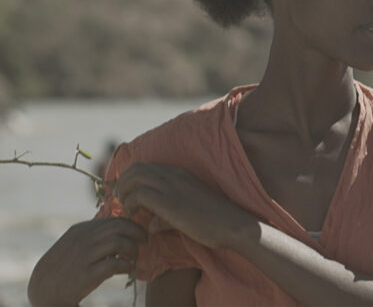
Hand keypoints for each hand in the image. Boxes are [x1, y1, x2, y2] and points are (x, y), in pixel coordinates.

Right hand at [28, 217, 146, 306]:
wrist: (44, 289)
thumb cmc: (64, 266)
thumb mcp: (75, 243)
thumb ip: (94, 235)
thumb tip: (121, 230)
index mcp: (81, 229)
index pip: (114, 219)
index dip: (132, 225)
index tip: (140, 233)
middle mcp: (83, 239)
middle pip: (119, 227)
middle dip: (137, 232)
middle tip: (145, 242)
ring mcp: (84, 256)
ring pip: (119, 243)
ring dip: (133, 250)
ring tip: (134, 257)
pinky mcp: (87, 274)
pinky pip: (115, 264)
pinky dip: (126, 266)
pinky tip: (127, 270)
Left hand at [115, 163, 254, 248]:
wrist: (232, 225)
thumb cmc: (214, 222)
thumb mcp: (188, 213)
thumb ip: (167, 216)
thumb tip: (151, 225)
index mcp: (180, 174)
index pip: (146, 166)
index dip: (131, 179)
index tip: (127, 195)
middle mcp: (174, 175)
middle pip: (136, 167)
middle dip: (122, 183)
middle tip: (121, 200)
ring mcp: (172, 186)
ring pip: (134, 176)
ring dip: (124, 191)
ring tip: (126, 207)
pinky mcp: (169, 201)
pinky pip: (138, 194)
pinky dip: (130, 203)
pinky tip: (134, 214)